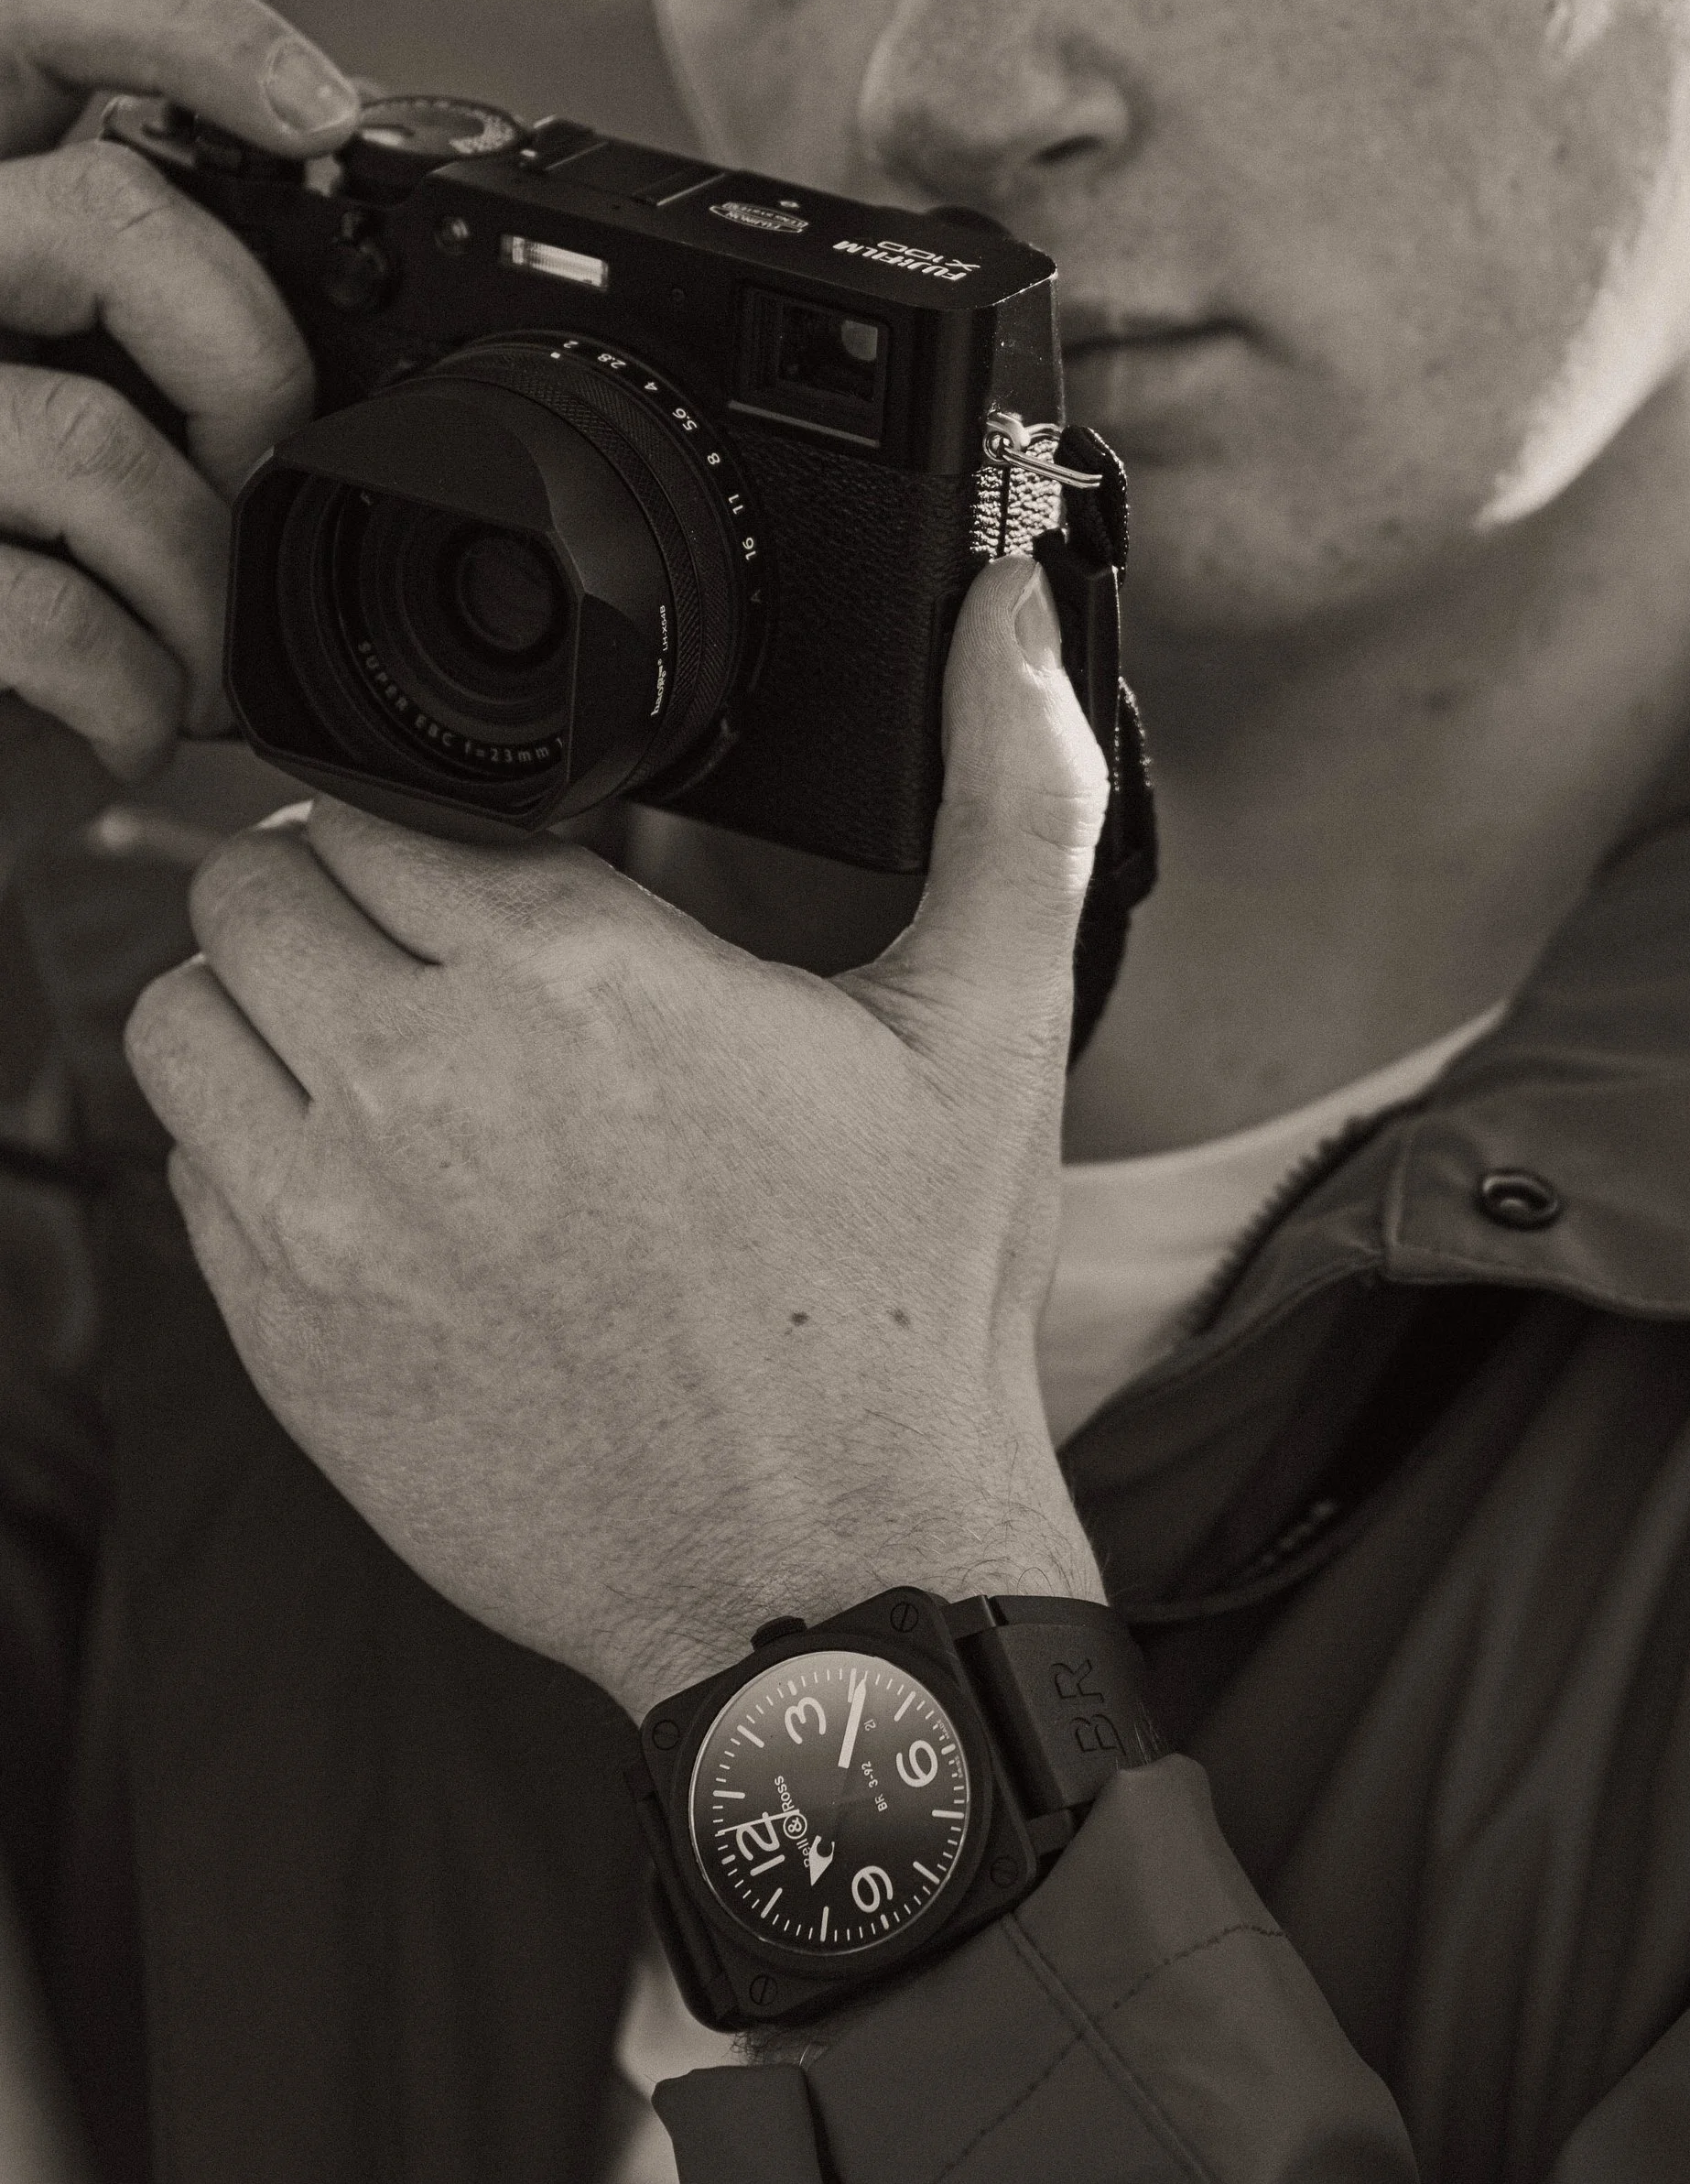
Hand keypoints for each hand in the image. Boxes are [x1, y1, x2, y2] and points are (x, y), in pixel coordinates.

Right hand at [0, 0, 358, 812]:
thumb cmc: (16, 569)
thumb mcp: (83, 400)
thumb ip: (159, 305)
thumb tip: (342, 259)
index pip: (28, 17)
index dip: (182, 30)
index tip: (327, 113)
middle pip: (107, 219)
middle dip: (252, 365)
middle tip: (264, 473)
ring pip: (88, 438)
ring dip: (203, 581)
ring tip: (207, 657)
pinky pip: (44, 607)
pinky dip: (132, 690)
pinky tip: (129, 717)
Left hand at [122, 557, 1109, 1720]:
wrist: (824, 1575)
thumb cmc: (908, 1314)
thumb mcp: (992, 1033)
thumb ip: (1011, 790)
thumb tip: (1013, 607)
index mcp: (581, 978)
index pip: (378, 801)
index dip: (427, 818)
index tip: (486, 865)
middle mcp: (424, 1081)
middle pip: (251, 881)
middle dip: (334, 894)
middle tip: (428, 949)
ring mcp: (332, 1218)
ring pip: (183, 1012)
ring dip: (265, 1008)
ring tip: (377, 1050)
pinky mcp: (286, 1339)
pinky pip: (184, 1171)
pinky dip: (251, 1150)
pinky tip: (370, 1182)